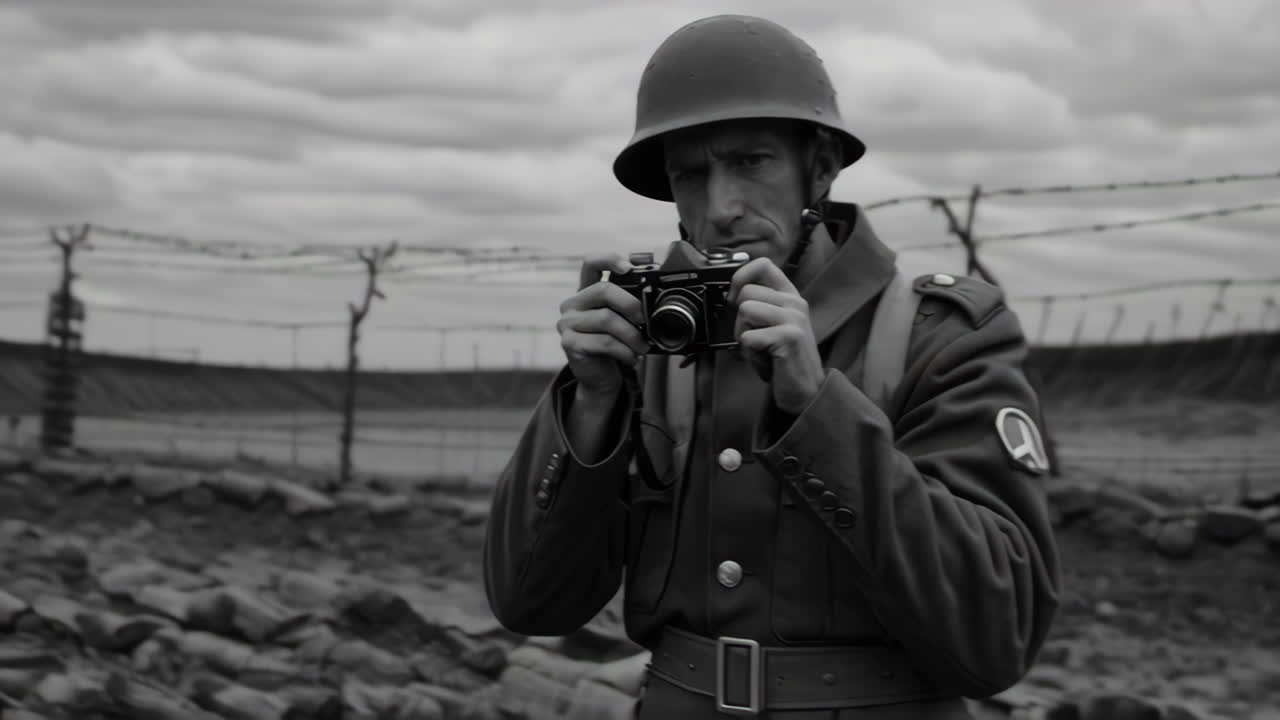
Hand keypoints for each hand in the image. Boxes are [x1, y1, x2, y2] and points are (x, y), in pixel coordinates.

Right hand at [557, 254, 648, 399]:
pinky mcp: (569, 343)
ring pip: (606, 319)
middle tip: (645, 320)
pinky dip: (625, 351)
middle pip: (603, 290)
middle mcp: (573, 304)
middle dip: (631, 304)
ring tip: (643, 347)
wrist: (600, 377)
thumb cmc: (613, 345)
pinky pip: (604, 342)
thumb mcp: (622, 321)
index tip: (629, 268)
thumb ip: (630, 305)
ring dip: (632, 335)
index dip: (609, 259)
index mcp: (586, 292)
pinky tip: (631, 357)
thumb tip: (653, 295)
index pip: (590, 263)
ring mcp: (568, 323)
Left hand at [728, 258, 824, 413]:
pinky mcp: (789, 337)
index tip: (733, 299)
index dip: (740, 276)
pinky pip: (747, 337)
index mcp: (790, 296)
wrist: (807, 391)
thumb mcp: (774, 326)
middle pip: (745, 292)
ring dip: (743, 336)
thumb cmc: (784, 361)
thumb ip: (760, 306)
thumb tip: (729, 294)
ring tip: (761, 350)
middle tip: (754, 339)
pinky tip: (766, 361)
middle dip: (739, 320)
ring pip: (744, 311)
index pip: (762, 264)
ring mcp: (794, 319)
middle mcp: (794, 303)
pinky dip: (749, 355)